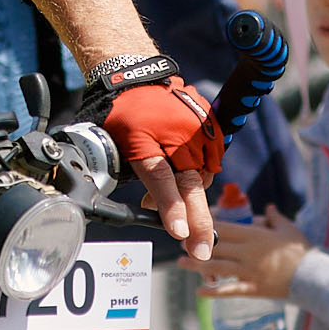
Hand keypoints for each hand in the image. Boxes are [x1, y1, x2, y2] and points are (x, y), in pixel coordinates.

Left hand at [100, 77, 221, 259]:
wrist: (138, 78)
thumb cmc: (123, 113)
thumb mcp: (118, 142)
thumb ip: (135, 172)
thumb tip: (146, 204)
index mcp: (148, 139)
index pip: (162, 180)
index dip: (170, 207)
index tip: (179, 233)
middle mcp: (179, 136)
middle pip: (189, 185)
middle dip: (196, 222)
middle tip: (200, 250)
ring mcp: (198, 131)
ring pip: (199, 178)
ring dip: (190, 200)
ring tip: (173, 213)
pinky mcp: (210, 129)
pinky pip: (208, 163)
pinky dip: (197, 179)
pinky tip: (183, 186)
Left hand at [176, 204, 308, 299]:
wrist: (314, 277)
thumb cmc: (300, 251)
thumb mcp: (288, 229)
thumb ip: (274, 217)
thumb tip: (268, 207)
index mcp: (253, 235)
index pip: (224, 227)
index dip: (205, 224)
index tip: (191, 222)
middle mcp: (247, 252)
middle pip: (216, 246)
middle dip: (195, 244)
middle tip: (180, 243)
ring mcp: (249, 271)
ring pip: (218, 267)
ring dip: (197, 265)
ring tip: (181, 263)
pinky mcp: (253, 288)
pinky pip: (230, 290)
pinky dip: (214, 292)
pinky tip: (199, 292)